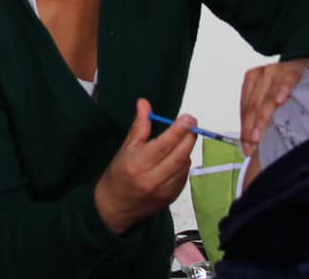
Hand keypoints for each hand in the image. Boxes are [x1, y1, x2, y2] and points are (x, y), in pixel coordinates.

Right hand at [93, 98, 197, 234]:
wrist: (116, 206)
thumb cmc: (119, 174)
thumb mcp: (125, 148)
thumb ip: (139, 126)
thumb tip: (144, 103)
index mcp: (138, 164)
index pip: (163, 145)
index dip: (178, 130)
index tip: (188, 118)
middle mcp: (153, 179)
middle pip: (179, 156)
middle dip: (188, 137)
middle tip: (192, 123)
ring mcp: (164, 191)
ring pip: (184, 165)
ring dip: (186, 149)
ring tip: (183, 138)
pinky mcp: (172, 197)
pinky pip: (184, 175)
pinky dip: (184, 162)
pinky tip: (178, 156)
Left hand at [238, 58, 308, 152]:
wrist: (306, 65)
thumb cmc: (284, 85)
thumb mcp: (269, 95)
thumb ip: (259, 115)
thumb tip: (251, 145)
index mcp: (252, 79)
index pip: (246, 108)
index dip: (244, 129)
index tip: (246, 147)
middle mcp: (263, 74)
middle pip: (254, 105)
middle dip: (252, 127)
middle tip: (252, 144)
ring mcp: (278, 71)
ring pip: (268, 98)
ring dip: (264, 117)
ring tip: (260, 134)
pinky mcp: (293, 71)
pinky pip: (287, 82)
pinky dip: (282, 91)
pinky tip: (280, 101)